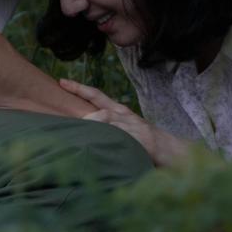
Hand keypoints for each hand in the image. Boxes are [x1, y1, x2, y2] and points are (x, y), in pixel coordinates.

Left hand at [59, 79, 185, 167]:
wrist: (170, 149)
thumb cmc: (143, 142)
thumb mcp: (123, 130)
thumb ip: (104, 127)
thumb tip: (81, 128)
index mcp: (119, 111)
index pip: (96, 95)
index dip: (79, 88)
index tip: (61, 82)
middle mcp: (123, 115)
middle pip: (99, 106)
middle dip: (81, 102)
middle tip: (63, 106)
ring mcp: (132, 125)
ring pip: (107, 119)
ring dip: (93, 123)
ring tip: (82, 126)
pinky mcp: (140, 137)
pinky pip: (120, 134)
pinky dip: (109, 134)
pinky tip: (100, 139)